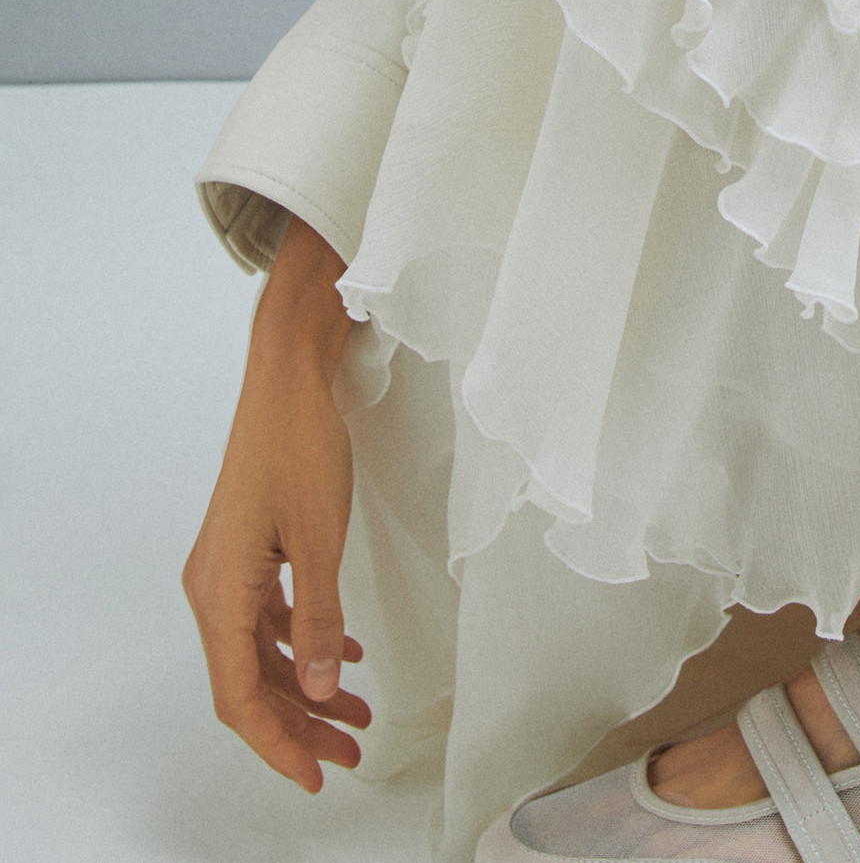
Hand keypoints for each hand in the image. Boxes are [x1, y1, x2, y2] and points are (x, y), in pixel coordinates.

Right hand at [182, 216, 368, 793]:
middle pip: (248, 680)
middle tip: (346, 755)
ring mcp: (228, 567)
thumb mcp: (320, 538)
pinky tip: (343, 655)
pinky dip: (303, 642)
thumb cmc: (299, 444)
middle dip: (297, 724)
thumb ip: (320, 618)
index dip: (278, 743)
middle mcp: (212, 587)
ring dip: (304, 685)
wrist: (288, 376)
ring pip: (261, 651)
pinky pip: (269, 617)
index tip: (316, 775)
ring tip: (354, 715)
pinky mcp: (250, 548)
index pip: (239, 695)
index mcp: (220, 592)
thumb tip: (318, 686)